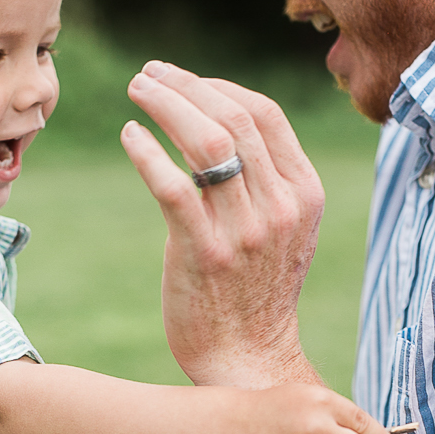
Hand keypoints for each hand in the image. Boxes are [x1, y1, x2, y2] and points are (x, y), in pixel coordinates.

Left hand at [123, 62, 325, 387]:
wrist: (247, 359)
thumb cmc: (256, 292)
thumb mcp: (284, 231)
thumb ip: (268, 183)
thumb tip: (226, 127)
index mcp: (305, 194)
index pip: (264, 115)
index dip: (218, 87)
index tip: (182, 78)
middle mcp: (281, 207)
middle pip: (233, 119)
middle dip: (186, 85)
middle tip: (148, 74)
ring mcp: (245, 231)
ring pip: (206, 144)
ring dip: (165, 106)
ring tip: (136, 91)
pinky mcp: (204, 254)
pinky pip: (174, 188)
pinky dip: (148, 154)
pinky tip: (129, 136)